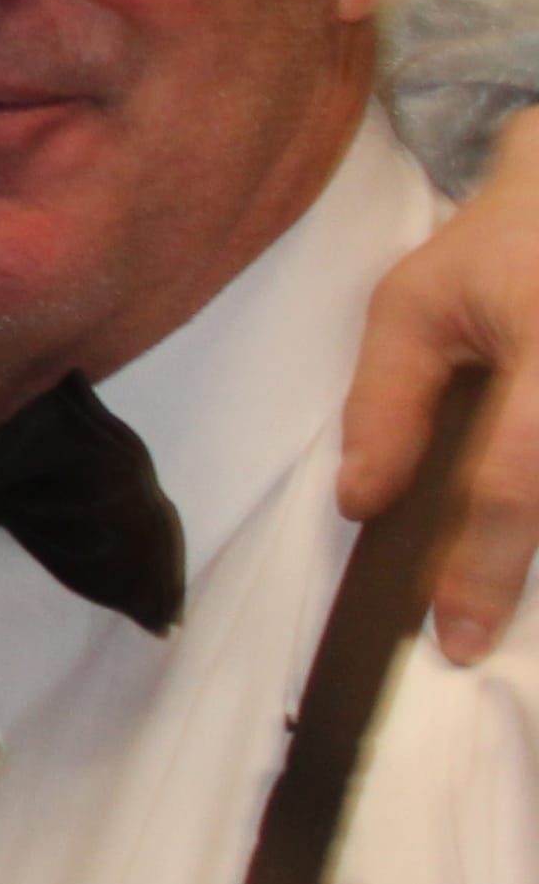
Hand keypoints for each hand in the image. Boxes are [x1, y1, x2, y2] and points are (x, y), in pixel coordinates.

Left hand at [346, 106, 538, 660]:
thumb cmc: (501, 248)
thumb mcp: (415, 303)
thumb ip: (387, 401)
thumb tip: (362, 503)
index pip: (517, 480)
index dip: (487, 567)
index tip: (457, 635)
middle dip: (512, 567)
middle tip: (467, 621)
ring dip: (532, 540)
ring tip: (484, 572)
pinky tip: (508, 533)